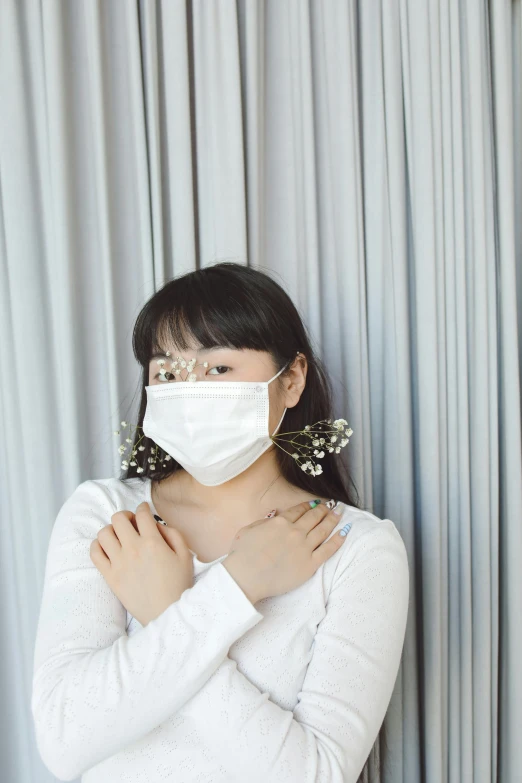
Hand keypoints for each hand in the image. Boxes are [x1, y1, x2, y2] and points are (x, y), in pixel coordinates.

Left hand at [90, 501, 193, 625]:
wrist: (165, 614)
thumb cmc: (178, 585)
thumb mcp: (185, 555)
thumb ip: (173, 534)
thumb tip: (157, 525)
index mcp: (153, 542)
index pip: (141, 514)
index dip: (143, 508)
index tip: (144, 510)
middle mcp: (133, 549)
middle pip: (118, 518)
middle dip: (126, 516)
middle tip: (131, 523)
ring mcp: (118, 563)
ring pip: (103, 533)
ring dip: (111, 530)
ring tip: (119, 536)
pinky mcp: (109, 576)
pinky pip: (94, 553)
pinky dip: (98, 546)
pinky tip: (107, 548)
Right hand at [222, 500, 346, 603]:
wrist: (245, 577)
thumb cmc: (242, 555)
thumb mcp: (248, 530)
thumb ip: (264, 521)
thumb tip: (275, 517)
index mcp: (280, 522)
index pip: (299, 510)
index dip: (309, 505)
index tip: (315, 503)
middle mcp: (295, 532)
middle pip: (314, 517)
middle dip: (323, 510)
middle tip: (331, 506)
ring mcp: (304, 547)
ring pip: (323, 530)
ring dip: (332, 520)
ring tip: (339, 514)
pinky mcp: (310, 564)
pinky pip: (328, 550)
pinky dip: (338, 540)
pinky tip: (345, 532)